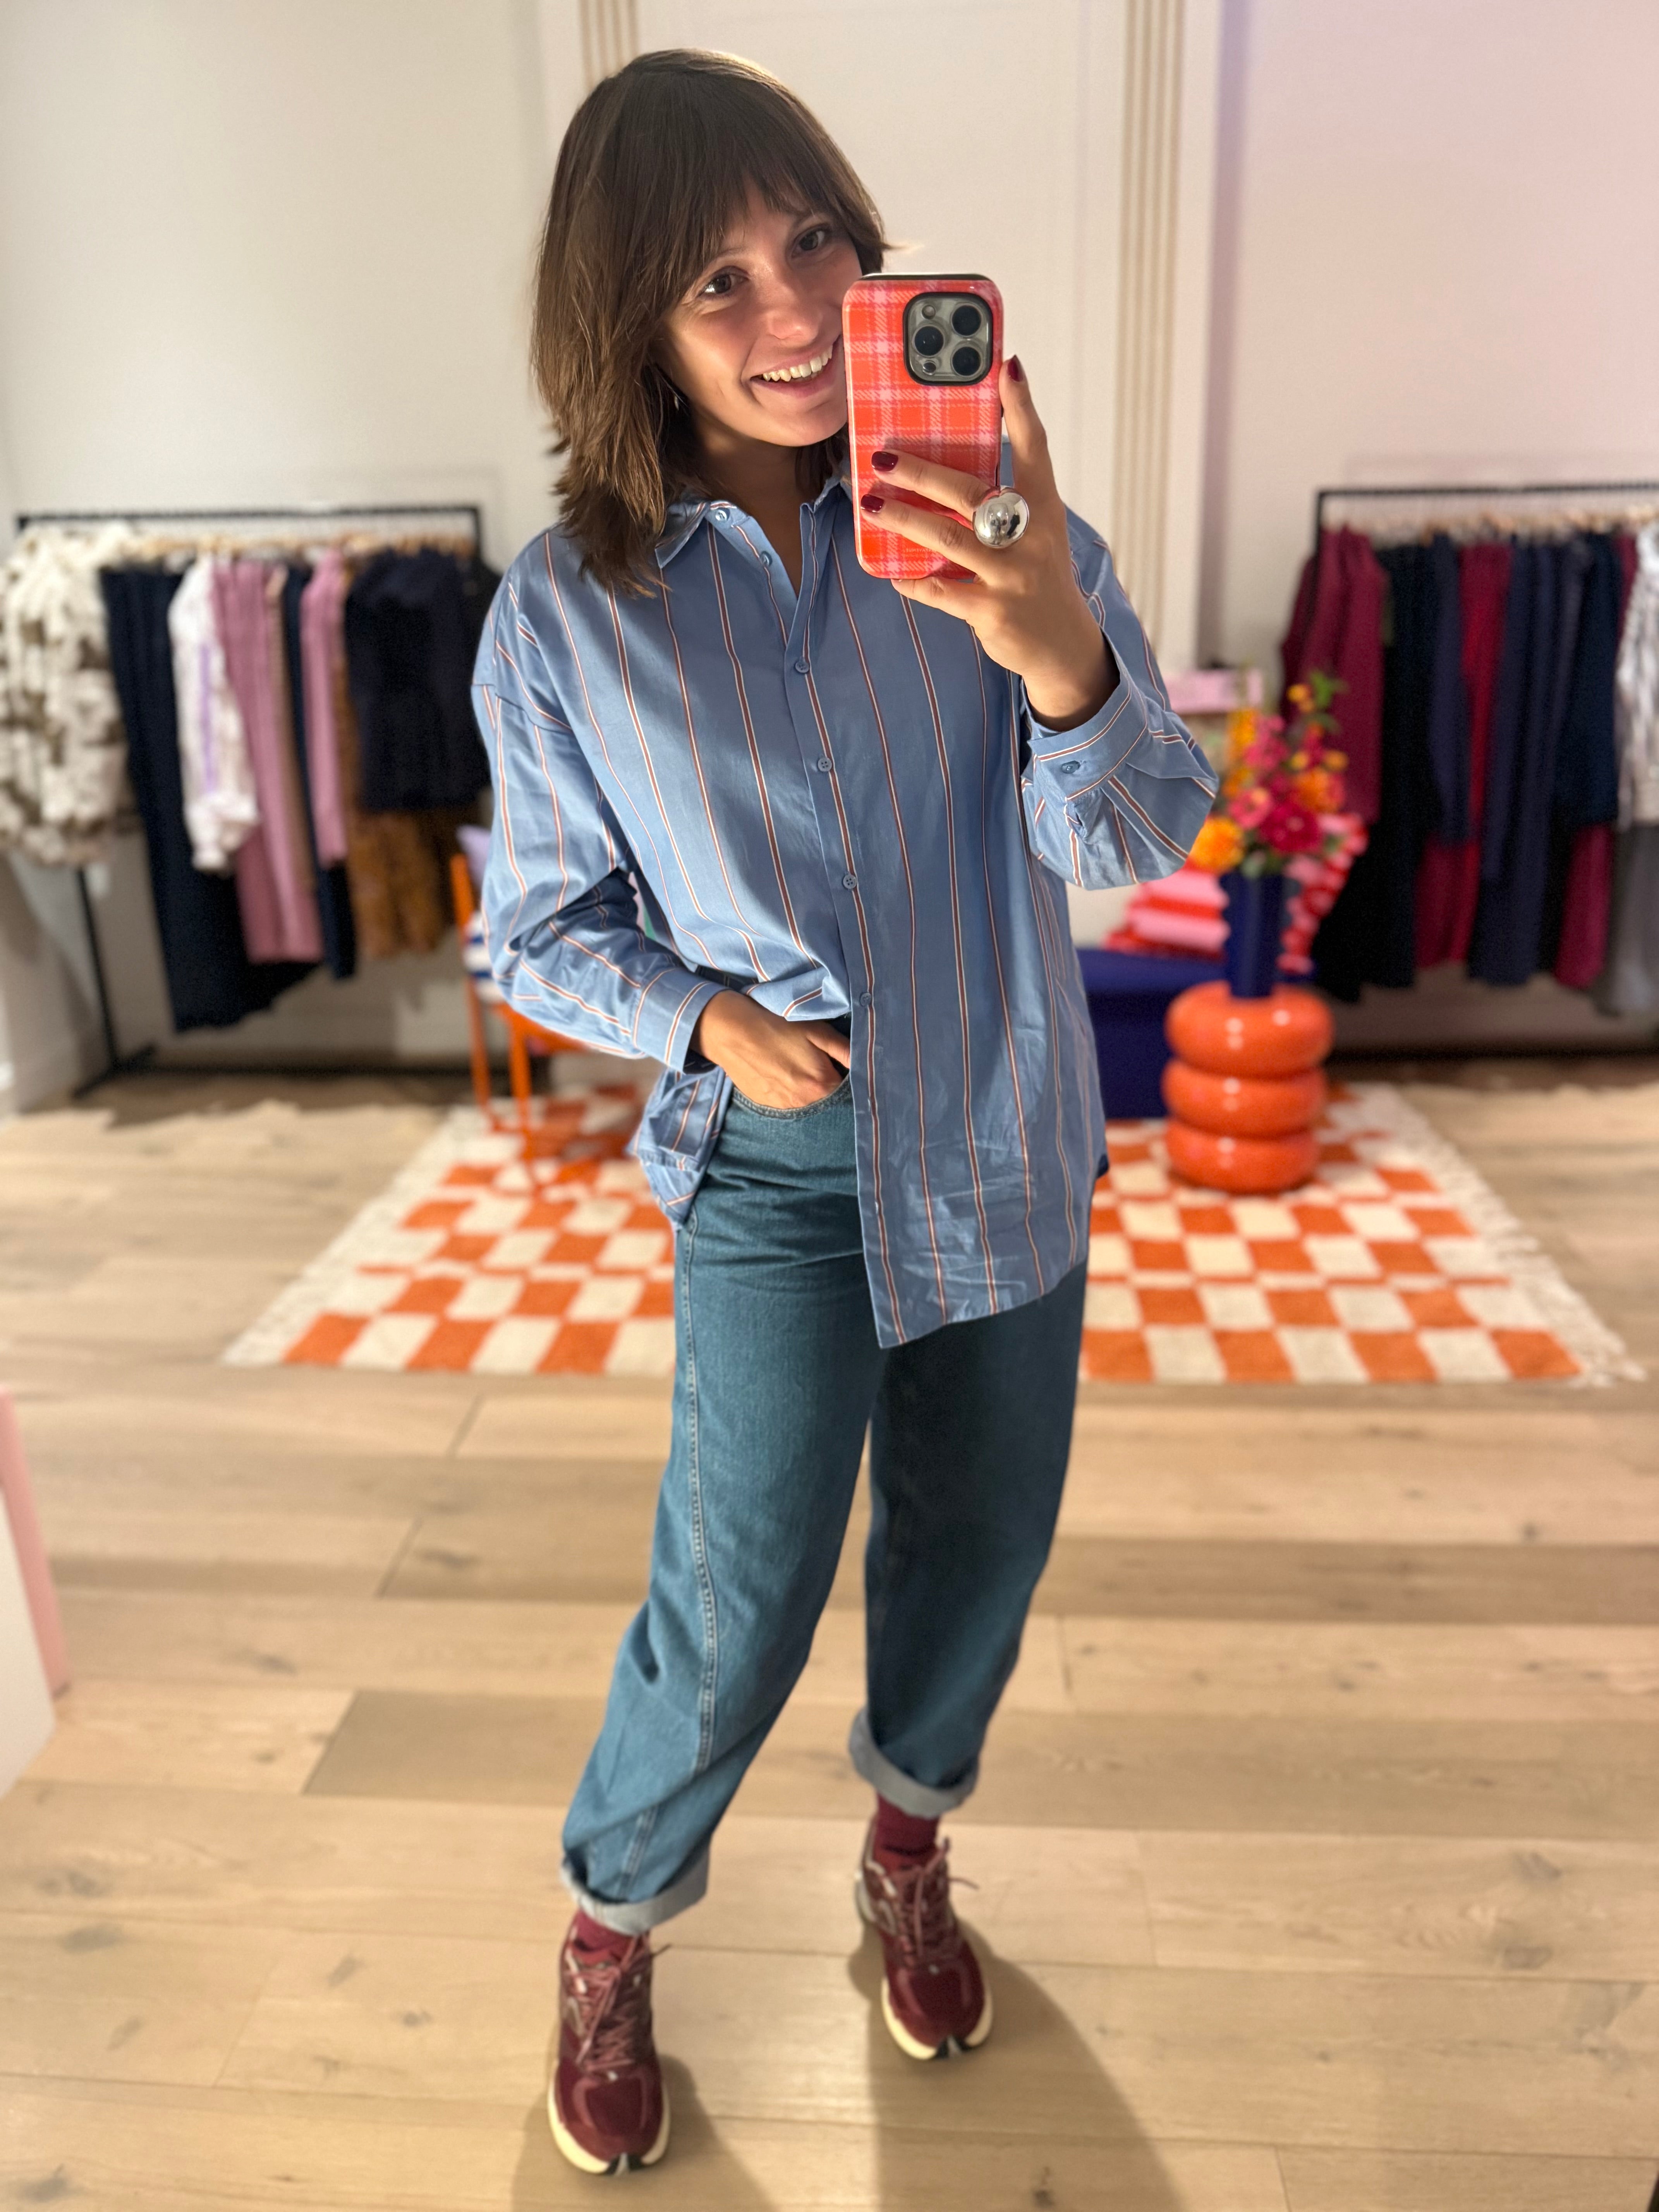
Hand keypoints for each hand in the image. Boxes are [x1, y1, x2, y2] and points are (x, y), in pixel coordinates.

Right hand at [693, 990, 850, 1107]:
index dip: (846, 1072)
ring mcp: (783, 1106)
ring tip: (794, 1061)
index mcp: (821, 1085)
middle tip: (814, 1057)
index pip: (849, 1087)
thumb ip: (845, 1051)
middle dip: (827, 1079)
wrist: (730, 1031)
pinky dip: (790, 1088)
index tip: (837, 1058)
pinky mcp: (767, 1104)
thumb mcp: (816, 1031)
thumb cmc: (776, 1025)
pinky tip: (780, 1068)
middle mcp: (804, 1103)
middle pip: (828, 1096)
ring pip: (807, 1099)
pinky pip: (788, 1100)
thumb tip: (868, 1062)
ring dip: (807, 1085)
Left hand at [858, 357, 1115, 730]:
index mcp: (1044, 508)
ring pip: (948, 538)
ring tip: (871, 505)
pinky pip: (941, 591)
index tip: (1006, 365)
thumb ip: (1001, 499)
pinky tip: (890, 571)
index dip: (1021, 406)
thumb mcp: (1034, 531)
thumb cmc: (1037, 574)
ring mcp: (1012, 575)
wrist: (1062, 644)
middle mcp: (1031, 537)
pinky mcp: (993, 611)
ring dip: (904, 520)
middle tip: (882, 457)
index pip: (1035, 448)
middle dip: (922, 472)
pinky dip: (913, 580)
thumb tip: (942, 466)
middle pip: (970, 492)